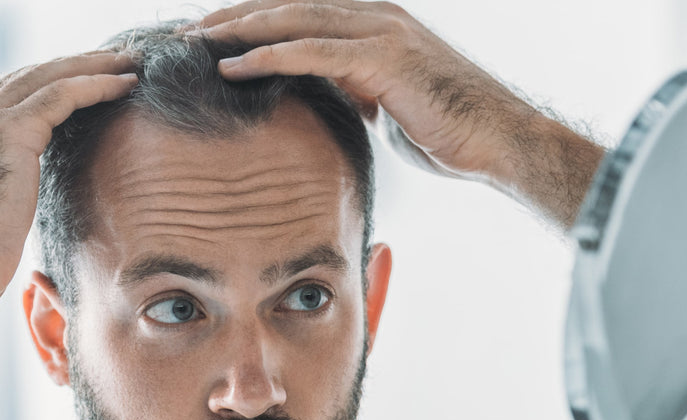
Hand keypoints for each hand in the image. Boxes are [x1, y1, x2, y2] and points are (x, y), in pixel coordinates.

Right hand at [0, 52, 137, 315]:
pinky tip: (124, 84)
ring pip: (43, 77)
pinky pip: (61, 94)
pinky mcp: (5, 131)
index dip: (41, 89)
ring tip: (128, 62)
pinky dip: (95, 85)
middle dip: (70, 66)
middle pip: (22, 79)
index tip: (77, 87)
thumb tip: (12, 207)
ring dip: (91, 66)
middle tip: (112, 59)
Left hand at [192, 1, 534, 185]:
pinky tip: (233, 67)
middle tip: (187, 32)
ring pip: (294, 19)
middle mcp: (375, 16)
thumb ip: (359, 91)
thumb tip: (334, 101)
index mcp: (374, 25)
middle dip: (235, 16)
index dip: (255, 20)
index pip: (301, 13)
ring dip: (240, 29)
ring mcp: (380, 31)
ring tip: (196, 42)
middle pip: (289, 5)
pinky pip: (312, 52)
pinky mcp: (382, 57)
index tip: (212, 36)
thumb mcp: (390, 104)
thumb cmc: (451, 129)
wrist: (499, 140)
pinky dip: (269, 56)